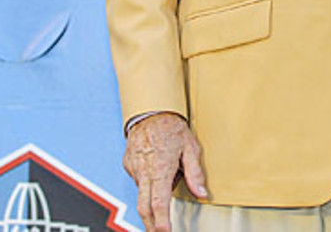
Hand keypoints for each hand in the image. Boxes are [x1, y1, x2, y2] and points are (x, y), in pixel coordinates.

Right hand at [123, 112, 207, 231]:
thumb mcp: (191, 147)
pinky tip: (158, 168)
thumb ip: (195, 173)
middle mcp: (144, 172)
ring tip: (169, 174)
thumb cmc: (172, 127)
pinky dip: (149, 182)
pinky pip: (139, 180)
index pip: (159, 203)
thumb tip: (202, 193)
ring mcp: (134, 169)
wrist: (150, 110)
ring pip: (142, 192)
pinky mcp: (128, 165)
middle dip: (151, 224)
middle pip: (144, 207)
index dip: (161, 221)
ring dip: (153, 197)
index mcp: (160, 169)